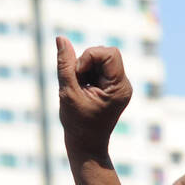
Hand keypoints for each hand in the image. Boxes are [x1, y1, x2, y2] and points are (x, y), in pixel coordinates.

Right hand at [56, 37, 131, 155]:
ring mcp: (118, 85)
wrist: (86, 146)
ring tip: (79, 89)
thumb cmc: (77, 124)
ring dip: (84, 69)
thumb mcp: (68, 92)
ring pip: (99, 59)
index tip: (78, 75)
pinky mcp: (111, 86)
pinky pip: (98, 68)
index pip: (110, 54)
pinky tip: (82, 90)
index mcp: (119, 88)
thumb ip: (65, 65)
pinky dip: (86, 74)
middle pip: (104, 54)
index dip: (90, 57)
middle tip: (77, 83)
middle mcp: (123, 84)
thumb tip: (60, 38)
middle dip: (85, 63)